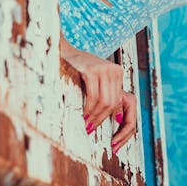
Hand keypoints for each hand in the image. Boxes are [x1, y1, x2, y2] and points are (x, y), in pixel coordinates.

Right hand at [61, 39, 137, 154]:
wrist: (63, 52)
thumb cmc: (79, 70)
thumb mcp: (97, 80)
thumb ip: (107, 94)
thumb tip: (118, 118)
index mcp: (118, 73)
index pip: (123, 102)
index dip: (116, 119)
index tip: (109, 134)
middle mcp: (114, 70)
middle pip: (113, 103)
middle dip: (102, 120)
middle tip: (90, 129)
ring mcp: (103, 69)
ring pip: (105, 102)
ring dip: (95, 117)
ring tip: (86, 125)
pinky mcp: (91, 70)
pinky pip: (93, 97)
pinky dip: (88, 109)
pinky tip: (82, 115)